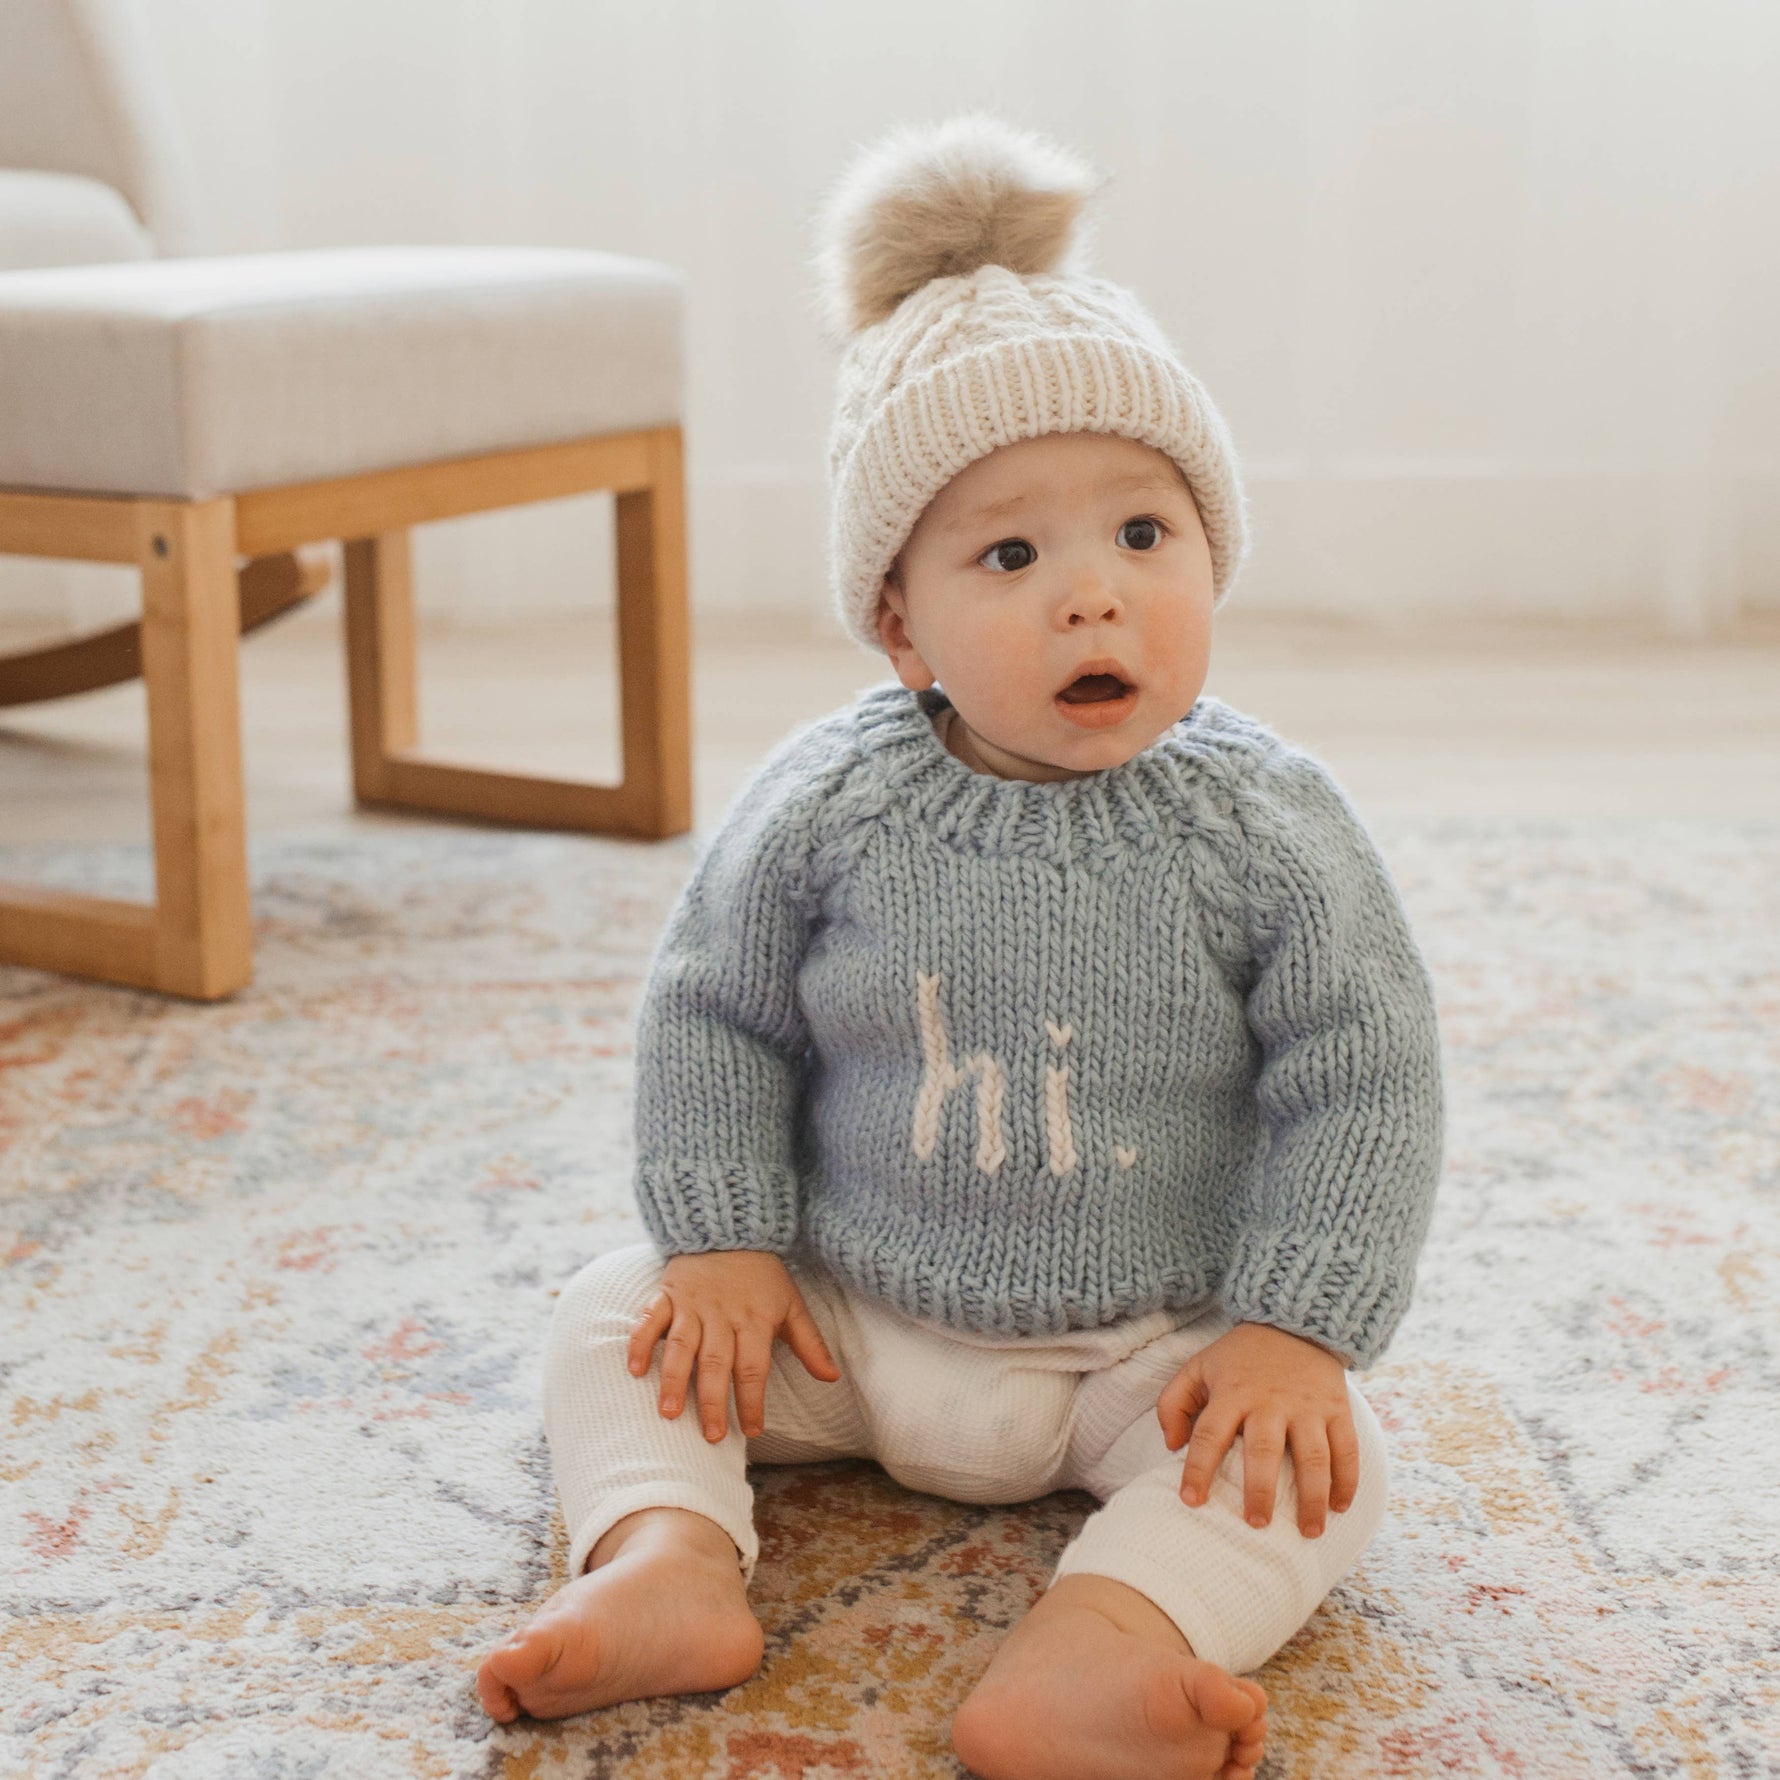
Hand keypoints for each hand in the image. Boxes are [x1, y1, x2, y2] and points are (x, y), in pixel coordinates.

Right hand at [626, 1249, 840, 1442]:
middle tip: (711, 1436)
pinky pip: (650, 1319)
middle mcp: (722, 1315)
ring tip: (669, 1413)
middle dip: (712, 1401)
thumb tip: (832, 1378)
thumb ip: (810, 1343)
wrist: (730, 1230)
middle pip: (716, 1363)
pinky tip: (634, 1370)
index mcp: (754, 1319)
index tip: (753, 1430)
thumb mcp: (792, 1304)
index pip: (753, 1367)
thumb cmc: (763, 1276)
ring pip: (681, 1346)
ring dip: (674, 1380)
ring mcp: (692, 1305)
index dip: (753, 1400)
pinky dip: (640, 1342)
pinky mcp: (668, 1294)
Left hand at [1157, 1321, 1358, 1538]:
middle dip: (1260, 1491)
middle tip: (1256, 1524)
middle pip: (1264, 1452)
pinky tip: (1340, 1507)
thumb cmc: (1240, 1358)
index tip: (1191, 1501)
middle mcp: (1271, 1402)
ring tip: (1309, 1532)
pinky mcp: (1338, 1409)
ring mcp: (1308, 1407)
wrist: (1294, 1324)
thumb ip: (1173, 1402)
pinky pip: (1347, 1449)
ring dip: (1312, 1498)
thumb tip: (1171, 1446)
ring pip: (1313, 1458)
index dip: (1198, 1469)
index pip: (1210, 1435)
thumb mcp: (1198, 1367)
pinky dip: (1347, 1480)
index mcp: (1232, 1392)